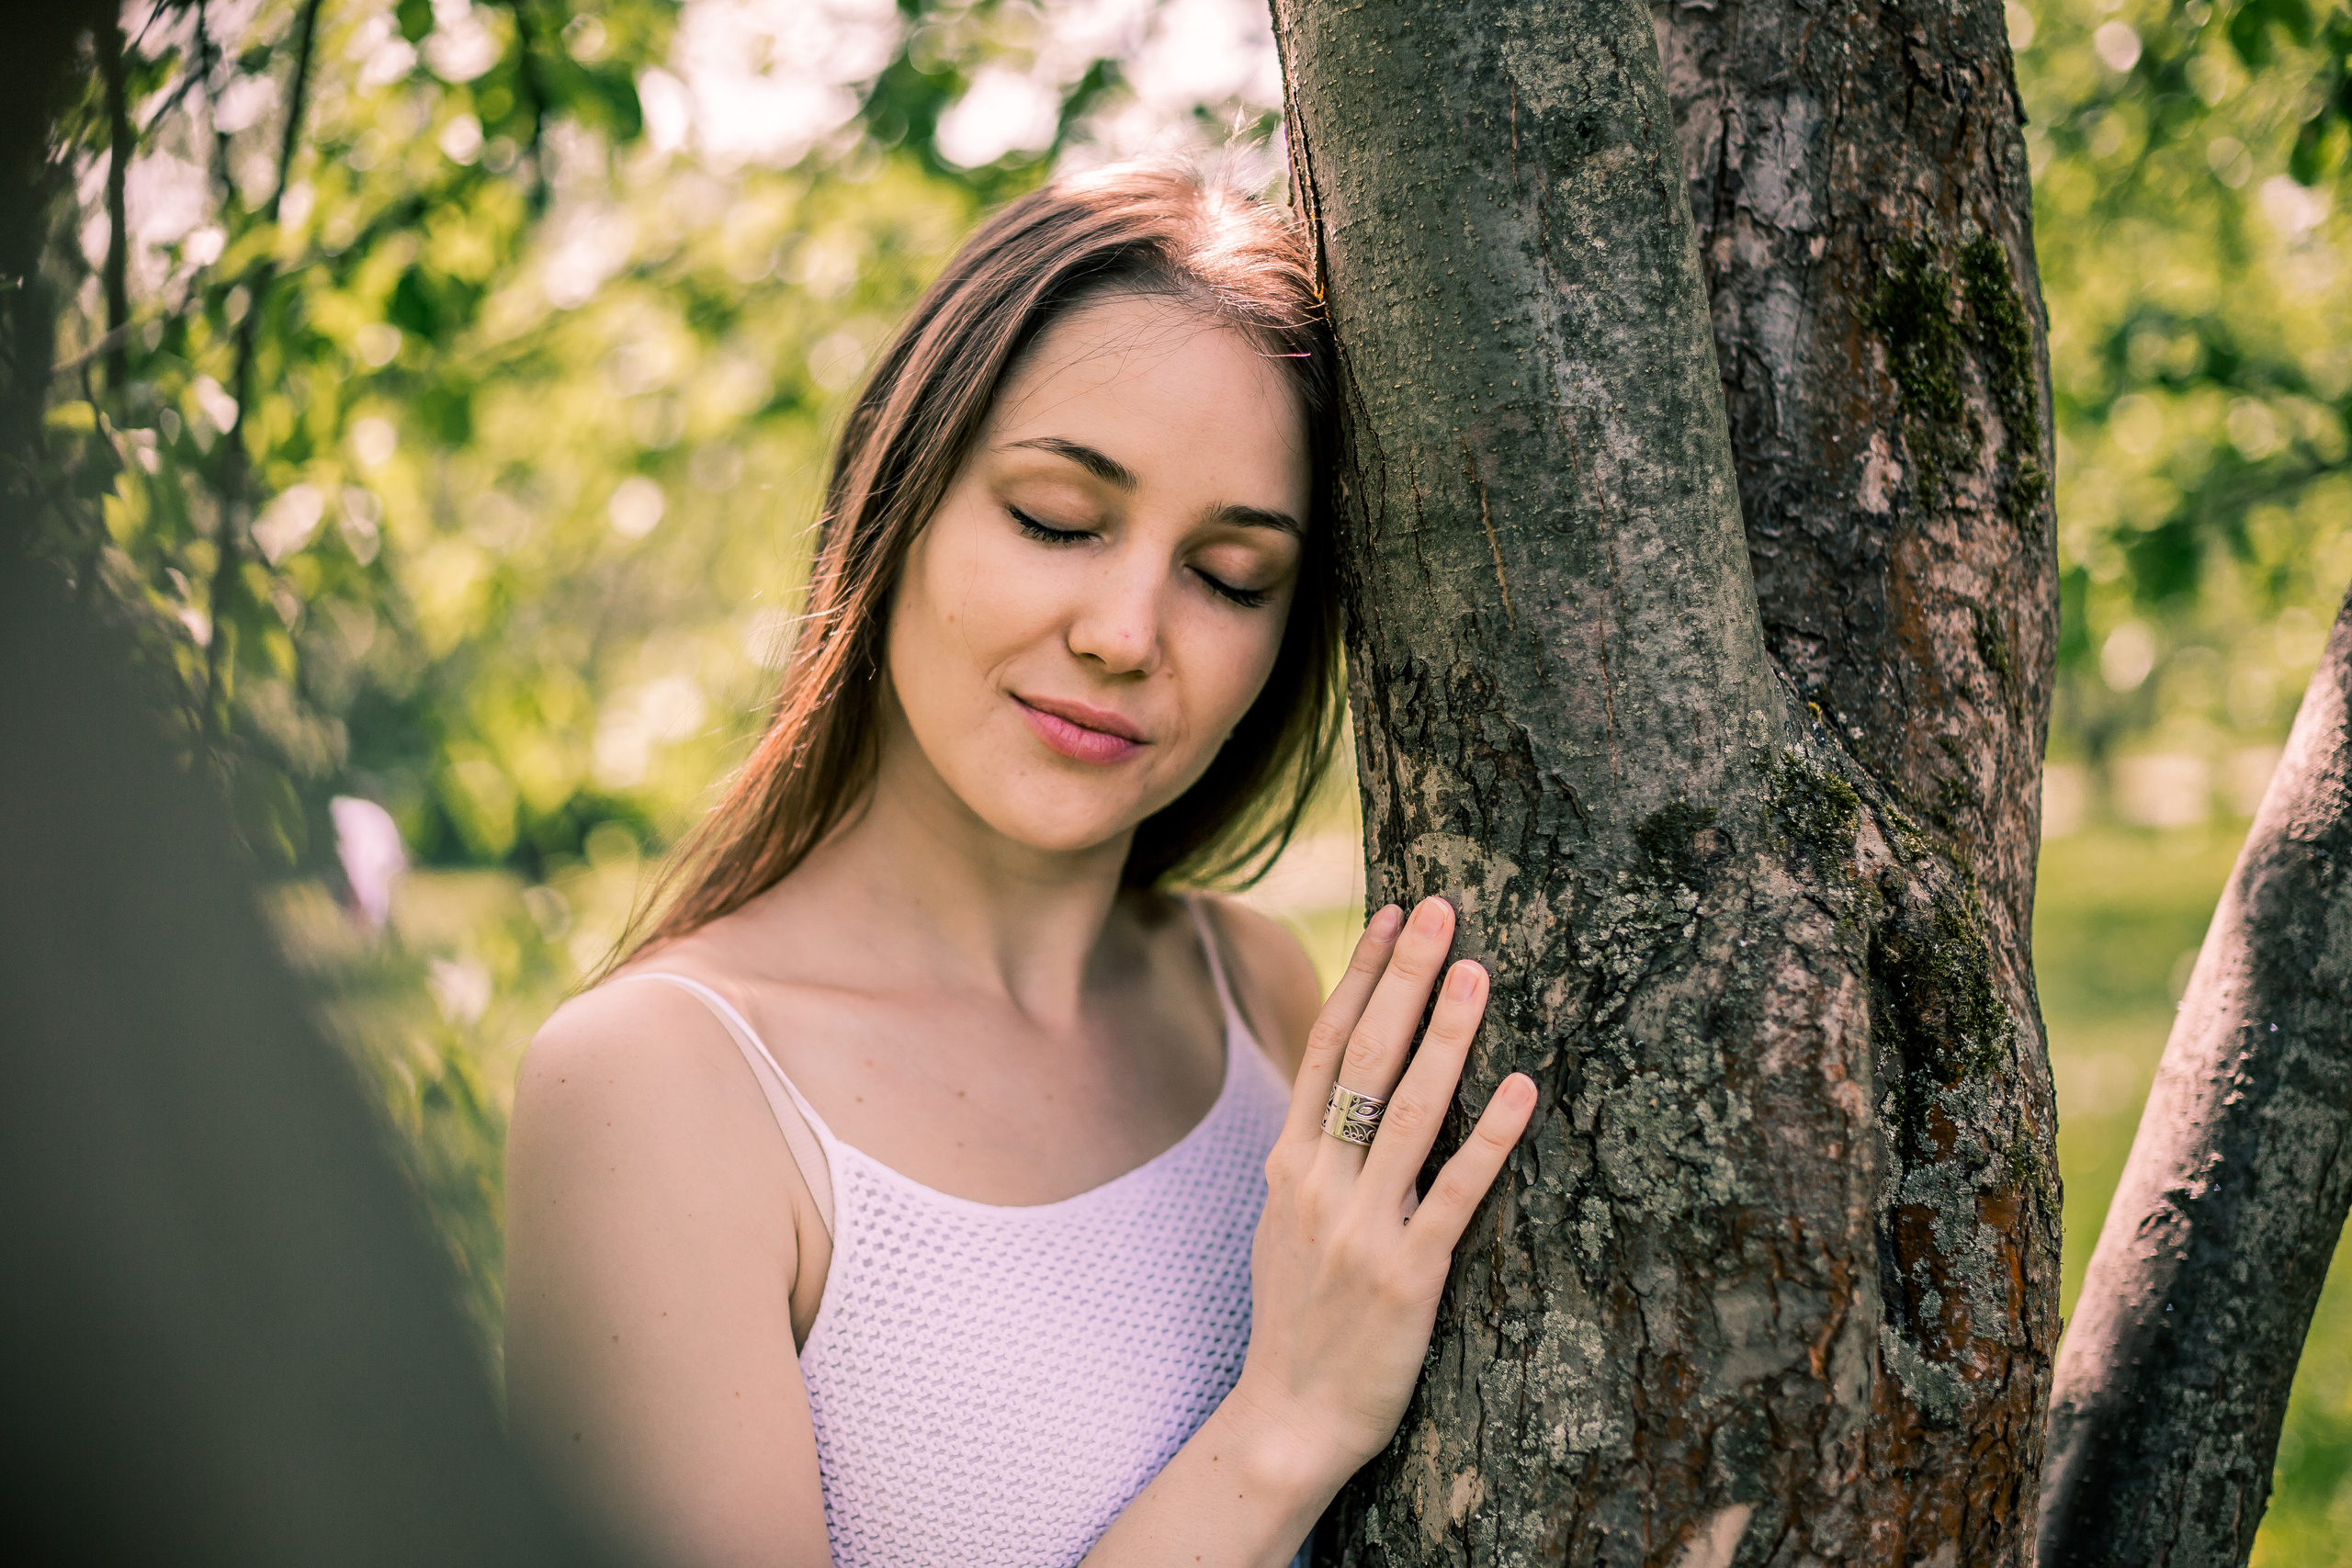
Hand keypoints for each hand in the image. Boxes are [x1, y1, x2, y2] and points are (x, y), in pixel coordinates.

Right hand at [1233, 896, 1536, 1479]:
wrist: (1287, 1419)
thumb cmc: (1297, 1318)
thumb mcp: (1285, 1222)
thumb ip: (1313, 1155)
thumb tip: (1340, 1089)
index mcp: (1291, 1164)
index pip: (1329, 1046)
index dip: (1362, 975)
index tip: (1393, 914)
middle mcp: (1322, 1183)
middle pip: (1367, 1058)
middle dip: (1405, 978)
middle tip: (1442, 909)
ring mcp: (1363, 1227)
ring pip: (1410, 1112)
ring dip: (1446, 1036)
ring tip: (1478, 972)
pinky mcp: (1408, 1275)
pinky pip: (1456, 1194)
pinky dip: (1491, 1138)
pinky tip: (1524, 1089)